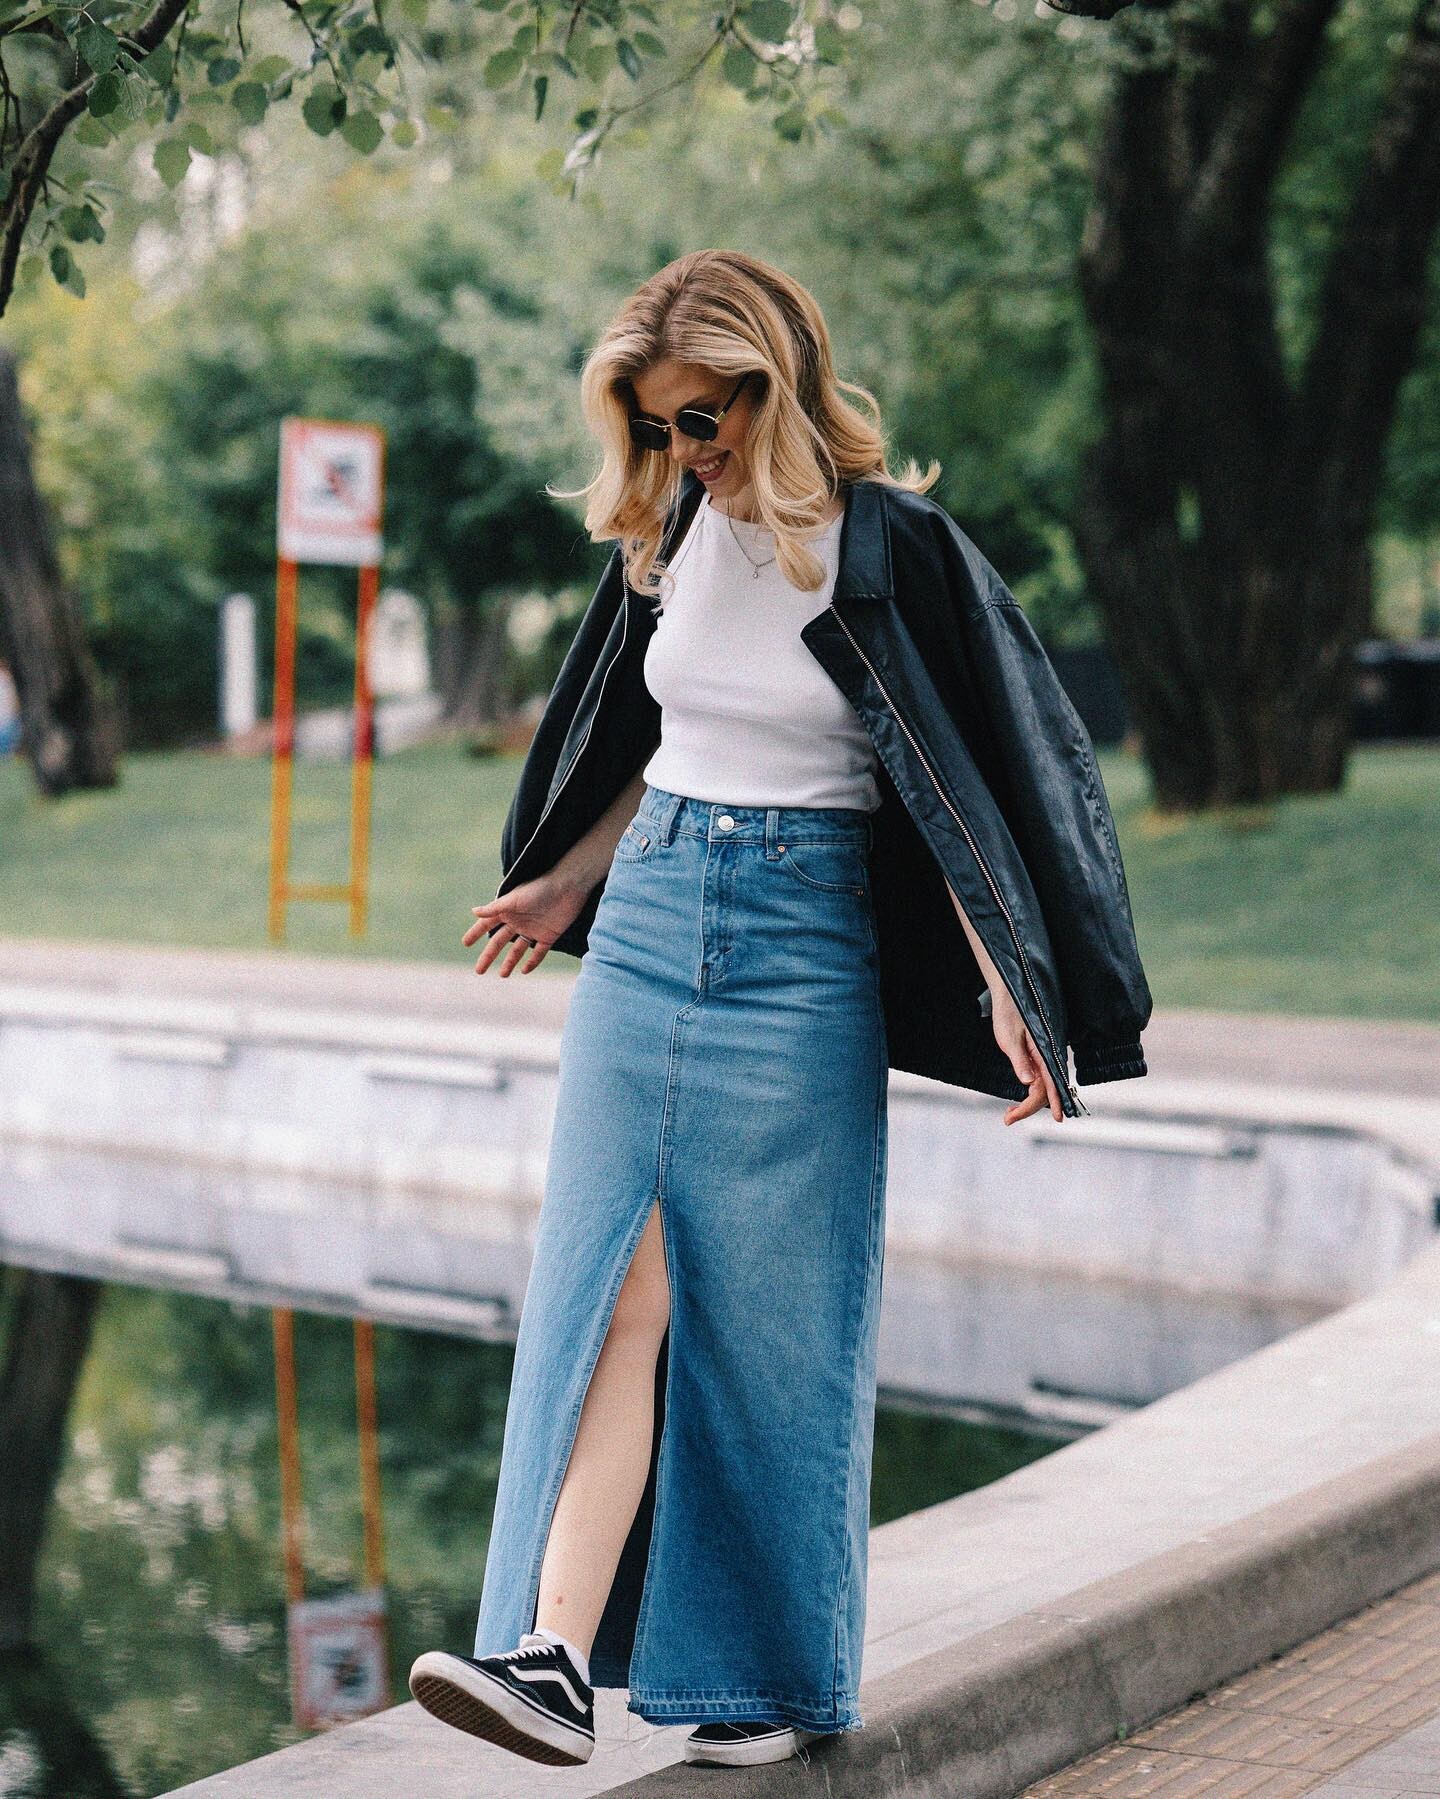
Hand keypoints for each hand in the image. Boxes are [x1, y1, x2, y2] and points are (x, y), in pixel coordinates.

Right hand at [463, 869, 590, 977]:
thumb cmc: (539, 889)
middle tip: (478, 971)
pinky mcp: (549, 936)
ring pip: (518, 950)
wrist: (568, 888)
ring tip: (502, 975)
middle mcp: (518, 921)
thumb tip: (473, 911)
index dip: (476, 933)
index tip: (465, 944)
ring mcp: (533, 929)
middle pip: (500, 942)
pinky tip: (524, 971)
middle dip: (488, 956)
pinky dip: (532, 962)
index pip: (488, 924)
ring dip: (509, 962)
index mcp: (508, 911)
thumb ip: (494, 908)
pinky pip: (538, 952)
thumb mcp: (514, 899)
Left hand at [989, 984, 1063, 1124]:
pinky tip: (1019, 1100)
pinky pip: (1040, 1080)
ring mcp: (1042, 1057)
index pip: (1050, 1083)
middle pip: (1045, 1090)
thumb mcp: (1010, 1038)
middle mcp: (1046, 1056)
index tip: (1057, 1118)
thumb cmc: (1008, 1013)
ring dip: (1028, 1103)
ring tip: (1009, 1114)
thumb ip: (1020, 1060)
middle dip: (1029, 1108)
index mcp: (1043, 1051)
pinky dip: (1030, 1093)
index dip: (1052, 1102)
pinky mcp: (1037, 1057)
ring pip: (1043, 1087)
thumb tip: (1028, 1083)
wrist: (1009, 995)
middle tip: (1007, 1118)